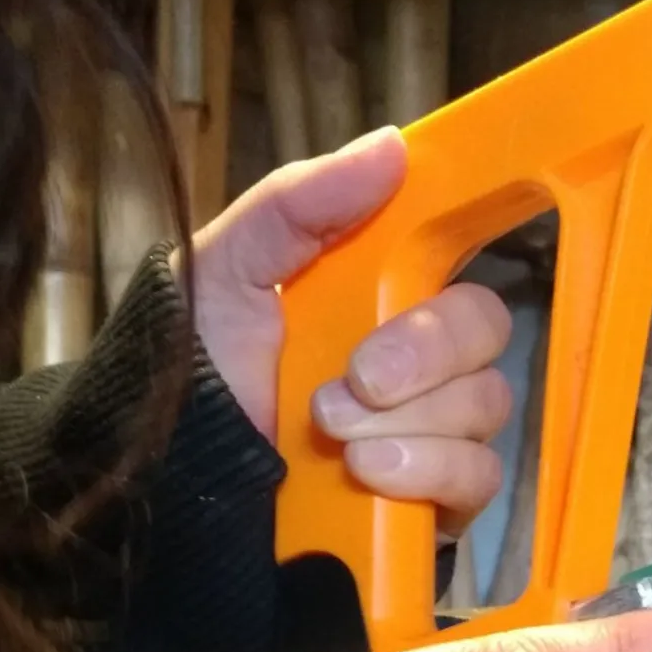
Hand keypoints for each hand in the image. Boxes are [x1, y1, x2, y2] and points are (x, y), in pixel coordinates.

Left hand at [186, 128, 511, 536]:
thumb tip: (394, 145)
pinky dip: (426, 471)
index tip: (445, 247)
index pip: (454, 258)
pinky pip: (478, 476)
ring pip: (484, 405)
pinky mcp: (441, 506)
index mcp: (375, 299)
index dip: (470, 241)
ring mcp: (435, 436)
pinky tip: (368, 475)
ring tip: (333, 438)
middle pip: (486, 330)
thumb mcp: (224, 269)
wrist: (165, 492)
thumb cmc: (191, 377)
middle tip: (354, 377)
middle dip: (425, 352)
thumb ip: (301, 203)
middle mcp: (418, 365)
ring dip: (410, 420)